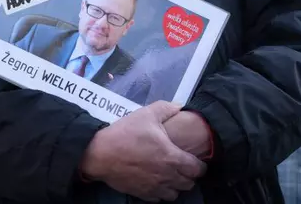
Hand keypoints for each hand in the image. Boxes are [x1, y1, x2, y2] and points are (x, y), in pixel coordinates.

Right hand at [79, 101, 206, 202]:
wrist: (100, 153)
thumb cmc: (125, 133)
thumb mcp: (146, 114)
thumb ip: (166, 108)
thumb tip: (180, 106)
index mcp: (172, 157)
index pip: (198, 169)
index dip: (200, 165)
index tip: (196, 160)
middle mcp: (167, 176)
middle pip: (189, 184)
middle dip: (189, 176)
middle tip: (182, 166)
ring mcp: (155, 187)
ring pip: (175, 194)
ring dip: (175, 186)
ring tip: (170, 176)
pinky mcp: (142, 194)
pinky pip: (159, 199)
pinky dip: (160, 192)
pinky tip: (155, 182)